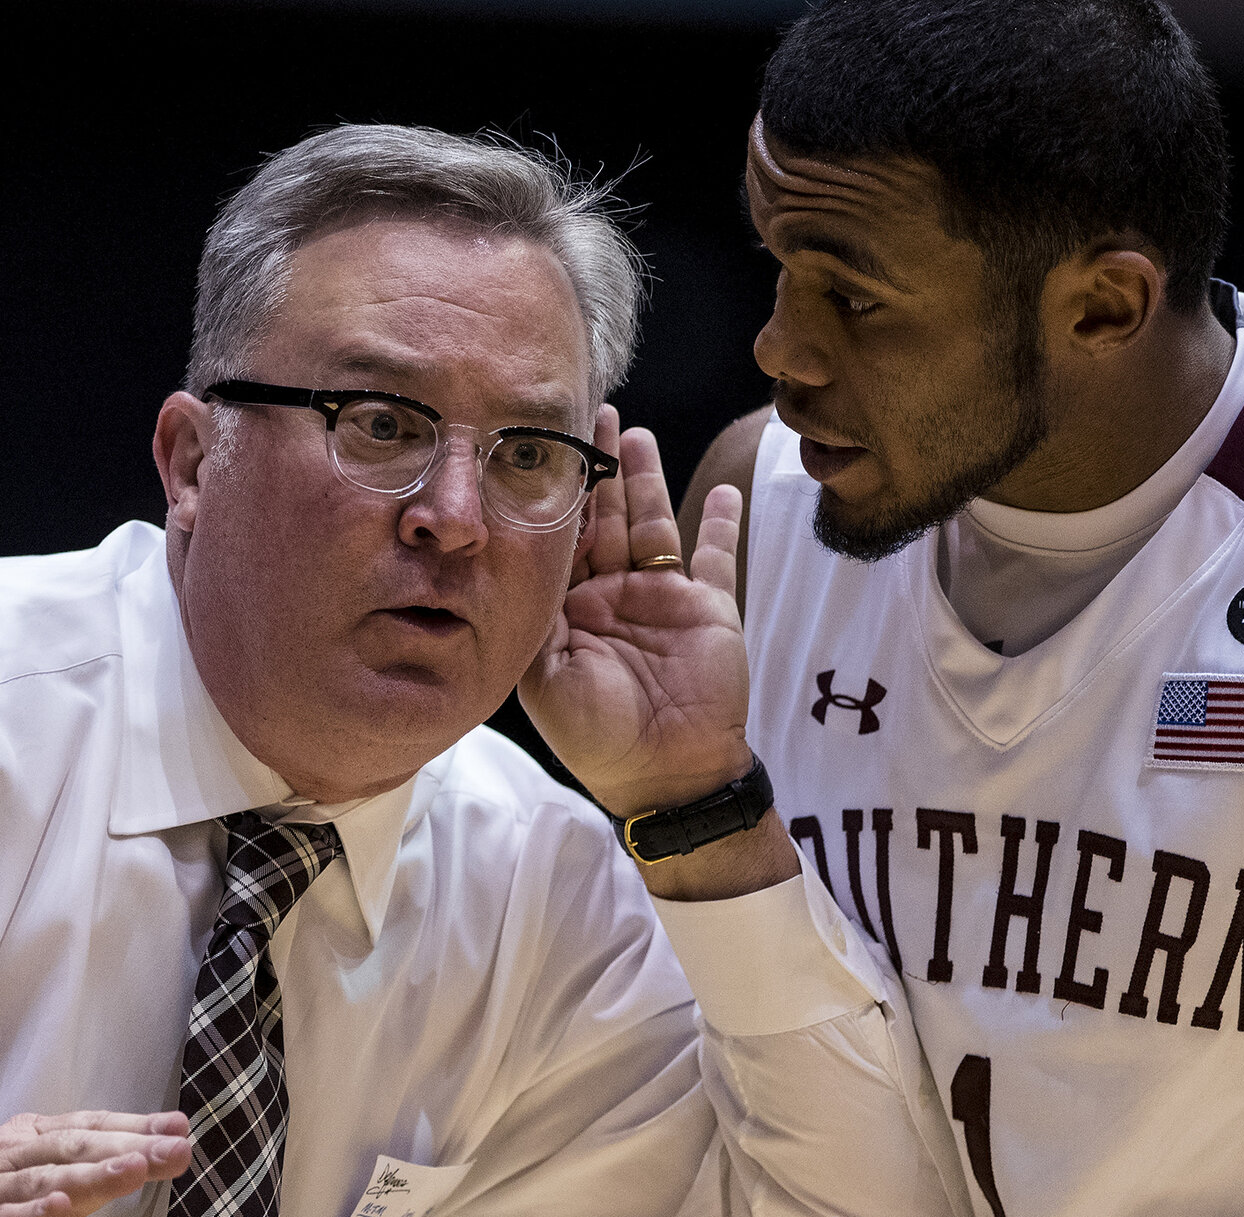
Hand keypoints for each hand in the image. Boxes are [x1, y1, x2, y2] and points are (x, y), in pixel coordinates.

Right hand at [0, 1110, 191, 1216]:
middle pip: (76, 1149)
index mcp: (25, 1148)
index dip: (135, 1128)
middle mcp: (6, 1162)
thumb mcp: (28, 1202)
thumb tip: (127, 1172)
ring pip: (44, 1180)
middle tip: (179, 1146)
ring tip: (138, 1168)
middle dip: (132, 1146)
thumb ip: (74, 1188)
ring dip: (93, 1174)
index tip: (181, 1127)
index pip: (88, 1131)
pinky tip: (63, 1210)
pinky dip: (31, 1216)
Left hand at [521, 406, 753, 817]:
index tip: (543, 448)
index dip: (555, 496)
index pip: (560, 540)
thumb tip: (517, 554)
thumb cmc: (598, 735)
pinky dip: (722, 523)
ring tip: (637, 435)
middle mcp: (613, 597)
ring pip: (652, 524)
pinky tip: (726, 490)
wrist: (666, 774)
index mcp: (570, 611)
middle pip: (605, 519)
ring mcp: (662, 600)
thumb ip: (537, 614)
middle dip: (599, 470)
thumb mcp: (544, 676)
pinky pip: (715, 556)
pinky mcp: (709, 608)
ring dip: (646, 480)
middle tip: (593, 416)